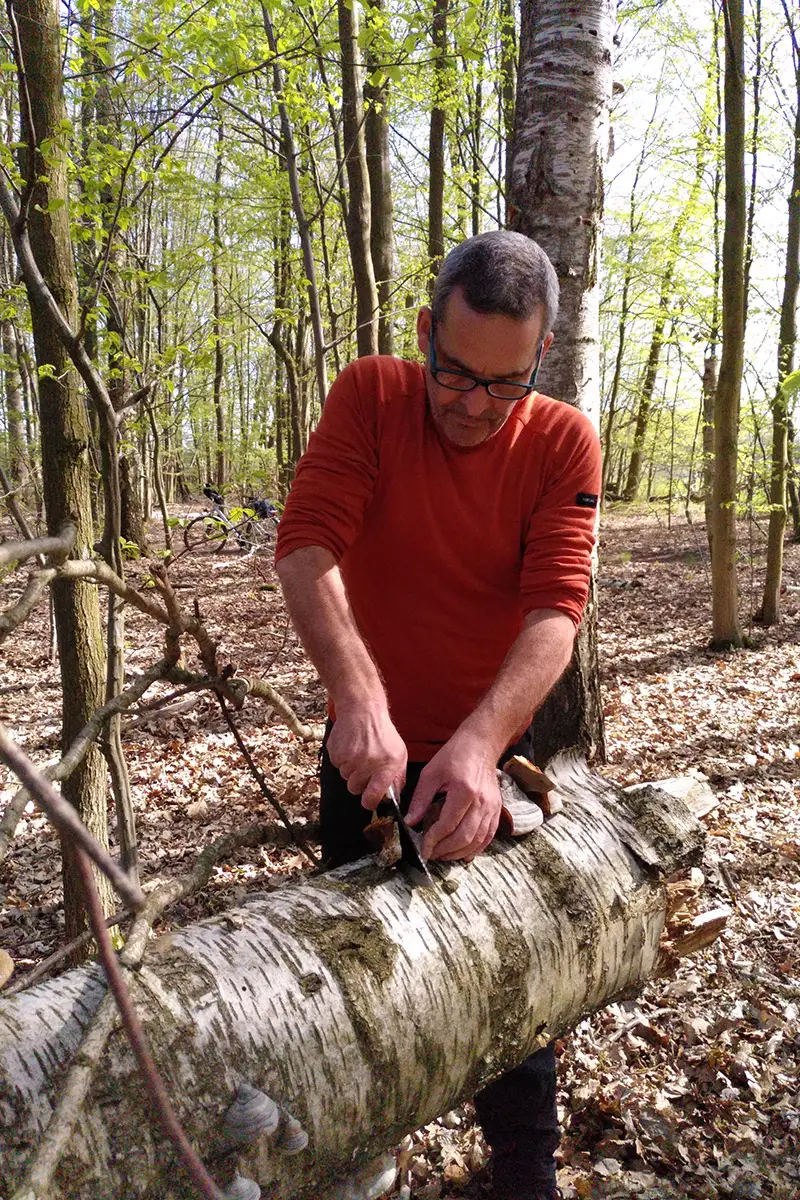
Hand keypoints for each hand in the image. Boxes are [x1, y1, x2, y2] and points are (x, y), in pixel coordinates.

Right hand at [326, 704, 406, 809]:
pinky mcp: (337, 752)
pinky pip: (337, 766)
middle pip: (355, 788)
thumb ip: (397, 778)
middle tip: (364, 765)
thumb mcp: (399, 754)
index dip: (369, 802)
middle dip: (359, 781)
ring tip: (358, 751)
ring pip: (345, 777)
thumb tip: (391, 799)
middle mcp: (368, 764)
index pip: (372, 796)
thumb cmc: (383, 733)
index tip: (368, 800)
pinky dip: (342, 759)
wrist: (362, 710)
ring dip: (350, 768)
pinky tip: (350, 746)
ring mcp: (351, 758)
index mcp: (387, 766)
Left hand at [405, 730, 501, 861]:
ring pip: (477, 840)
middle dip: (445, 850)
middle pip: (464, 836)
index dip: (434, 840)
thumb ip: (420, 799)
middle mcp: (481, 802)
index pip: (448, 825)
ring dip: (459, 852)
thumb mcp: (431, 773)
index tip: (423, 848)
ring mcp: (492, 806)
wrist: (481, 745)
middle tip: (431, 854)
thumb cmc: (454, 755)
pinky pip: (489, 835)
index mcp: (464, 791)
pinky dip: (477, 848)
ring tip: (444, 856)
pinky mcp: (497, 808)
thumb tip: (410, 822)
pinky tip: (465, 854)